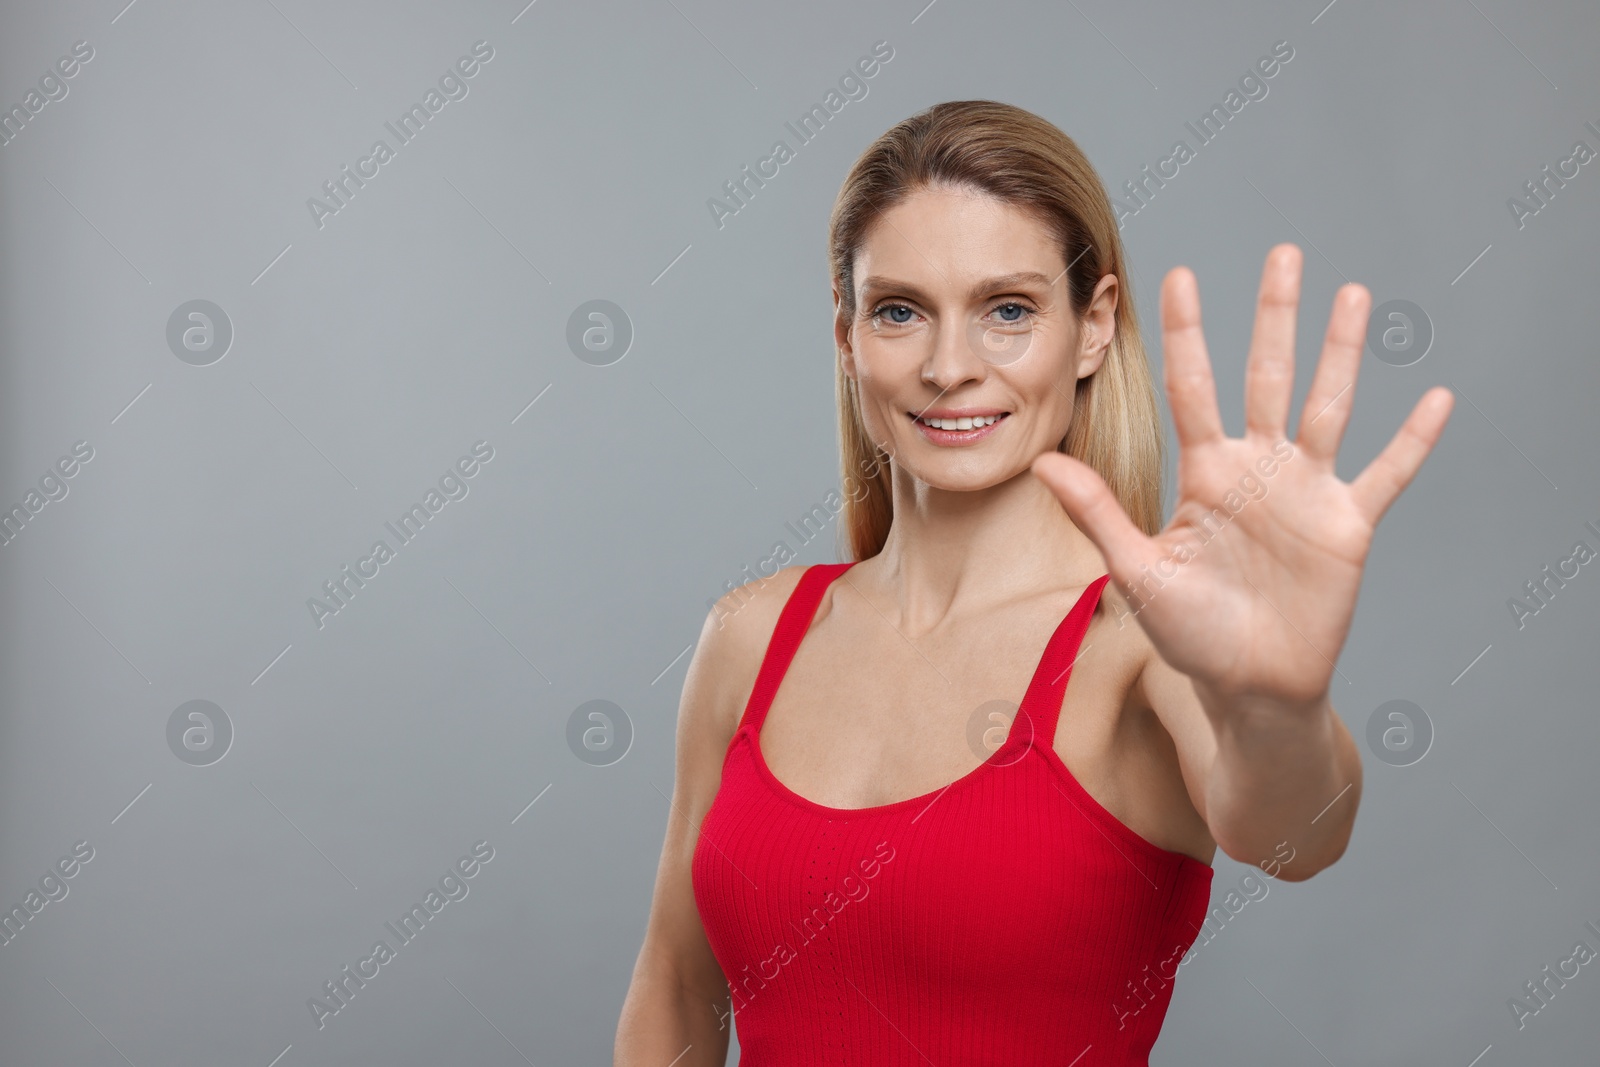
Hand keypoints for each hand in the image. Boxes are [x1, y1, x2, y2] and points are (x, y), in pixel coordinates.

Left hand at [1032, 244, 1453, 710]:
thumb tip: (1041, 463)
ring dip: (1342, 353)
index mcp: (1206, 473)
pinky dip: (1413, 441)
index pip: (1194, 387)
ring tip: (1353, 294)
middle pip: (1267, 376)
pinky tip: (1438, 397)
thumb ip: (1097, 511)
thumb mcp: (1137, 571)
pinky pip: (1387, 475)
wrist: (1248, 687)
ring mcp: (1306, 492)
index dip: (1187, 332)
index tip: (1178, 275)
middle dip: (1274, 315)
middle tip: (1283, 252)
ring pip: (1328, 406)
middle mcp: (1258, 469)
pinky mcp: (1347, 526)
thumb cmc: (1189, 633)